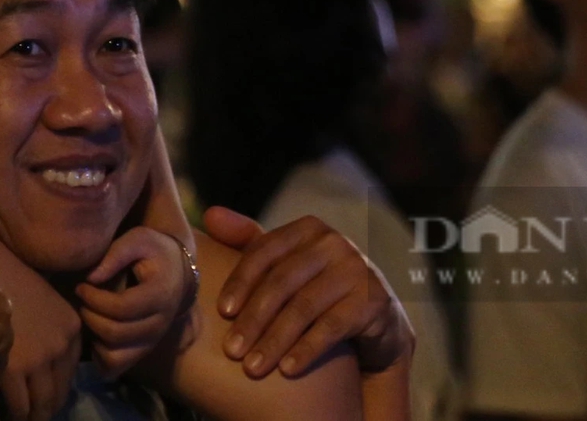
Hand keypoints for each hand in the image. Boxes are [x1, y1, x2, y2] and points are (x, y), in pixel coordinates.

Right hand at [0, 243, 82, 420]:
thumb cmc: (7, 280)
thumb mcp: (43, 302)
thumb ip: (51, 332)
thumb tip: (44, 370)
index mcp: (71, 329)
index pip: (68, 378)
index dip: (52, 393)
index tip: (38, 399)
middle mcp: (61, 345)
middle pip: (56, 397)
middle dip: (42, 411)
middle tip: (28, 417)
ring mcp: (40, 358)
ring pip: (38, 407)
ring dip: (28, 416)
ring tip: (15, 417)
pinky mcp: (15, 368)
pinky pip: (17, 406)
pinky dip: (10, 413)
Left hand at [74, 225, 195, 377]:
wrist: (177, 271)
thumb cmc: (153, 251)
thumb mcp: (137, 240)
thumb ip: (115, 254)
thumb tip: (90, 278)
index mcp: (161, 295)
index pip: (122, 308)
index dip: (95, 299)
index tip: (82, 285)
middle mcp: (161, 323)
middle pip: (116, 333)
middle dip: (90, 316)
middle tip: (81, 298)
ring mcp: (153, 341)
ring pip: (116, 356)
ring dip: (94, 337)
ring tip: (89, 314)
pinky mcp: (144, 350)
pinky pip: (116, 367)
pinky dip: (100, 355)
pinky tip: (95, 332)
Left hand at [200, 207, 414, 378]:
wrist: (377, 320)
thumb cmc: (319, 288)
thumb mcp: (287, 265)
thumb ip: (249, 242)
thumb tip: (209, 215)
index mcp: (308, 228)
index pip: (265, 251)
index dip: (240, 281)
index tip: (222, 313)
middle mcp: (334, 242)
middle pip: (282, 282)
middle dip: (253, 319)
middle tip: (232, 351)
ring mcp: (357, 269)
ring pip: (304, 307)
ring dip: (274, 341)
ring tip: (253, 368)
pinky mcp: (373, 300)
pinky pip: (332, 327)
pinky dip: (306, 350)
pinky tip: (287, 370)